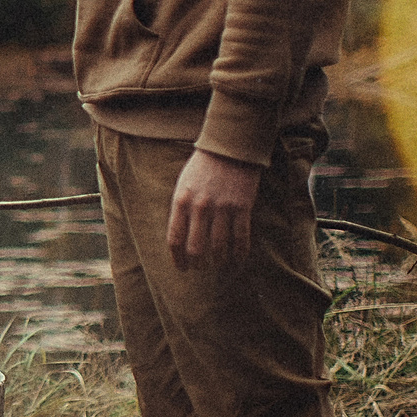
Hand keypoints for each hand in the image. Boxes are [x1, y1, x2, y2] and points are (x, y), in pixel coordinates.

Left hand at [166, 148, 260, 269]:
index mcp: (181, 201)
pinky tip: (237, 260)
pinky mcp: (242, 207)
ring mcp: (222, 208)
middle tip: (200, 269)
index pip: (174, 238)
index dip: (177, 258)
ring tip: (219, 265)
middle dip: (197, 263)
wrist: (230, 148)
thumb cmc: (203, 166)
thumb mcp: (183, 184)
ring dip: (218, 261)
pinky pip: (241, 237)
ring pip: (219, 246)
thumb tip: (181, 235)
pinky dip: (239, 253)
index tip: (181, 268)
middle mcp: (200, 207)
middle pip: (196, 247)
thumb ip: (181, 208)